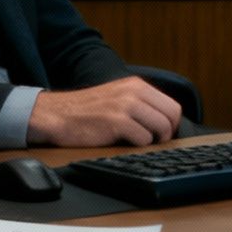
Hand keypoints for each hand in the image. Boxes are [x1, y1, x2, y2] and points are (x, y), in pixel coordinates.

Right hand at [26, 77, 181, 147]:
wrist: (58, 115)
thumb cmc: (87, 111)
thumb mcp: (117, 96)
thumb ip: (140, 102)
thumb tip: (165, 121)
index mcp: (136, 85)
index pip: (172, 105)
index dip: (171, 123)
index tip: (162, 133)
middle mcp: (133, 92)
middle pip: (171, 117)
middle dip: (166, 133)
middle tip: (153, 141)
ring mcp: (125, 106)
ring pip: (161, 128)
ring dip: (153, 140)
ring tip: (137, 141)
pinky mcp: (116, 122)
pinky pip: (144, 139)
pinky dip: (138, 146)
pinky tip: (123, 143)